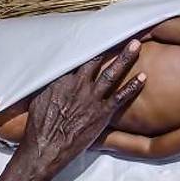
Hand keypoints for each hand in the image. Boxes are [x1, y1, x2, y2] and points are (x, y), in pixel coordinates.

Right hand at [18, 40, 145, 180]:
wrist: (46, 147)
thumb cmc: (39, 126)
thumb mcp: (37, 99)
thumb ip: (47, 86)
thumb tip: (49, 77)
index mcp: (62, 80)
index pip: (78, 57)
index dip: (88, 46)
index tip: (97, 34)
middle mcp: (78, 85)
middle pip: (96, 60)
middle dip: (109, 46)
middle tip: (122, 33)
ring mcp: (92, 98)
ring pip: (111, 73)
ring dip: (125, 58)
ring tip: (135, 45)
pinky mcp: (102, 113)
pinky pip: (121, 97)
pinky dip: (133, 87)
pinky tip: (143, 78)